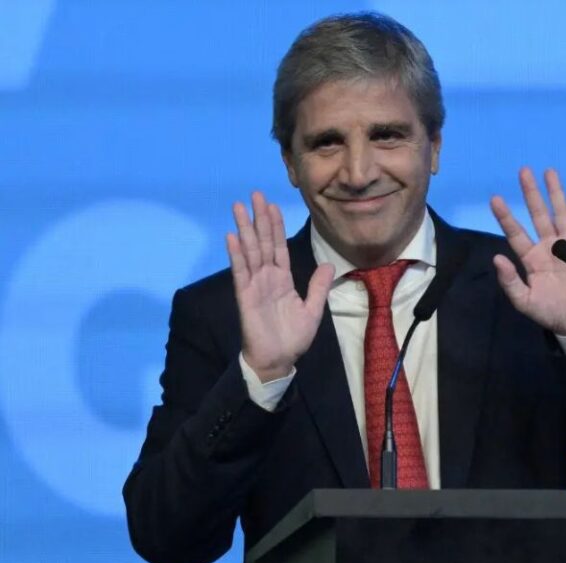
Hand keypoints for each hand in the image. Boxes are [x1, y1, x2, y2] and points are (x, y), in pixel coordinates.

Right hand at [226, 192, 333, 381]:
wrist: (278, 360)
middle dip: (259, 219)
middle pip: (262, 242)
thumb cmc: (293, 338)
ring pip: (249, 251)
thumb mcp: (313, 310)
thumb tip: (328, 265)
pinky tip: (232, 236)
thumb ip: (318, 287)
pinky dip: (236, 254)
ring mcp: (255, 285)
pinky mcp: (245, 296)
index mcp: (283, 279)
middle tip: (255, 194)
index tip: (273, 205)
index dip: (276, 226)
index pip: (279, 247)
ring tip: (239, 207)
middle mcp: (268, 277)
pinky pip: (241, 272)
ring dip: (244, 229)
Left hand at [490, 167, 565, 335]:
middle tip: (523, 171)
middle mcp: (548, 248)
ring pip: (561, 214)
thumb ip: (510, 282)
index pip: (516, 233)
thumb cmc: (549, 313)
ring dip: (555, 194)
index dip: (506, 217)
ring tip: (549, 172)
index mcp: (531, 259)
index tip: (495, 198)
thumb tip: (497, 258)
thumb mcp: (524, 302)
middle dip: (531, 194)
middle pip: (538, 215)